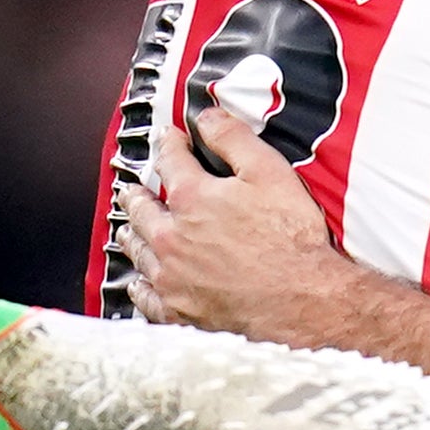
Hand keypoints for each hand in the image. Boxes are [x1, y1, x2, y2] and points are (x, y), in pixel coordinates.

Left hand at [117, 101, 350, 337]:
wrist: (303, 303)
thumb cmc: (291, 240)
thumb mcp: (269, 172)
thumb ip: (233, 139)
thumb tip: (208, 116)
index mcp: (192, 198)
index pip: (170, 161)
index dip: (169, 144)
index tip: (168, 139)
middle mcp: (172, 238)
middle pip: (142, 210)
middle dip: (136, 194)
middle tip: (130, 190)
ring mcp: (172, 278)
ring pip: (139, 253)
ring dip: (131, 236)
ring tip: (127, 231)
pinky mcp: (179, 312)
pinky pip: (147, 298)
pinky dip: (139, 287)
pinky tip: (138, 283)